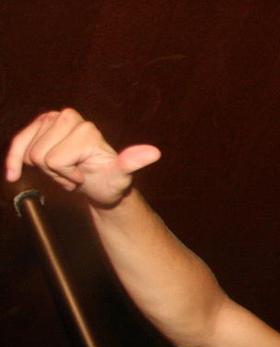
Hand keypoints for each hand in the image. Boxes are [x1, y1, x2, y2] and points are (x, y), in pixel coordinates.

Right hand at [5, 108, 159, 206]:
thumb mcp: (121, 176)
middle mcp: (69, 117)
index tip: (83, 177)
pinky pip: (17, 144)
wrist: (100, 184)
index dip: (66, 174)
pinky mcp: (40, 126)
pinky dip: (14, 161)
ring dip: (44, 170)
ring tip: (66, 171)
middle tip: (74, 174)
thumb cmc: (110, 182)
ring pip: (28, 153)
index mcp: (87, 129)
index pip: (55, 159)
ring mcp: (52, 119)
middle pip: (39, 155)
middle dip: (55, 172)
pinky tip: (14, 175)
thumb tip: (153, 153)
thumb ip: (132, 163)